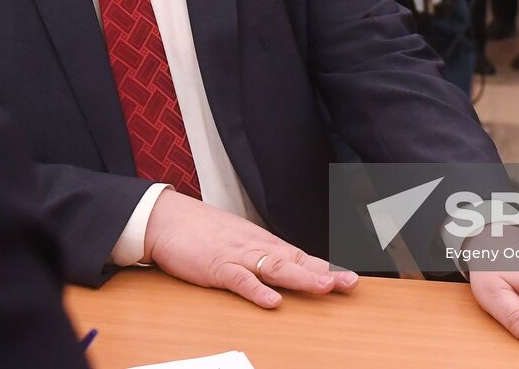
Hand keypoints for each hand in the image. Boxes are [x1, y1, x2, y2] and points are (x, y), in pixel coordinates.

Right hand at [143, 190, 357, 307]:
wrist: (168, 218)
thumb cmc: (202, 231)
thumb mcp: (238, 240)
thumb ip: (261, 254)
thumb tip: (285, 265)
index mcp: (262, 243)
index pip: (300, 257)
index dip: (326, 268)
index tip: (350, 277)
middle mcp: (256, 248)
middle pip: (296, 262)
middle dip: (325, 274)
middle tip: (350, 282)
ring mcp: (238, 257)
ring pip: (275, 268)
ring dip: (302, 278)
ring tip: (325, 287)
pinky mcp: (217, 267)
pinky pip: (240, 280)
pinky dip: (257, 291)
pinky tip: (273, 301)